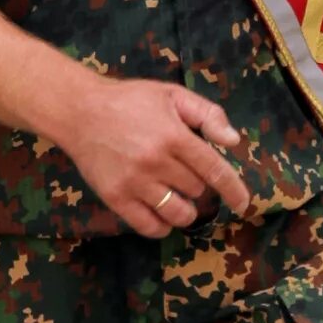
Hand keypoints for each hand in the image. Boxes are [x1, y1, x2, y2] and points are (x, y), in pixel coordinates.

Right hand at [48, 75, 249, 237]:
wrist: (79, 110)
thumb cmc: (129, 101)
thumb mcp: (171, 95)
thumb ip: (206, 113)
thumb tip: (233, 141)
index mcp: (174, 135)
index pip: (215, 170)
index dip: (233, 190)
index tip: (243, 204)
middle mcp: (156, 161)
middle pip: (196, 190)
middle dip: (196, 184)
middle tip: (181, 170)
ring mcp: (135, 182)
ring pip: (178, 213)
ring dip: (184, 209)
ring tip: (176, 197)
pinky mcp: (116, 197)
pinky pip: (150, 227)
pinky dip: (162, 226)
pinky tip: (161, 212)